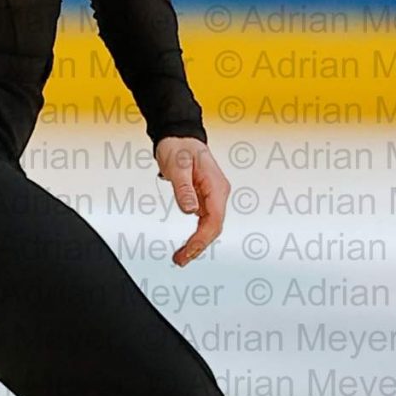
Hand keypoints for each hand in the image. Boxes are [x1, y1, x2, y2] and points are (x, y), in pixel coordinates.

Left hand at [154, 134, 227, 267]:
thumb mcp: (177, 166)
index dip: (202, 238)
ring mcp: (213, 195)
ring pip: (210, 226)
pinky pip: (205, 220)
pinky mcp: (205, 197)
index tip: (188, 250)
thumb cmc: (179, 146)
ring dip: (198, 242)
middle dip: (199, 246)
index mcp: (216, 186)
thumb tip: (190, 210)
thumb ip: (184, 189)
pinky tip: (188, 243)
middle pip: (214, 227)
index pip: (214, 220)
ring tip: (182, 256)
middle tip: (181, 259)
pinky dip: (197, 234)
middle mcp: (218, 192)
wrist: (179, 136)